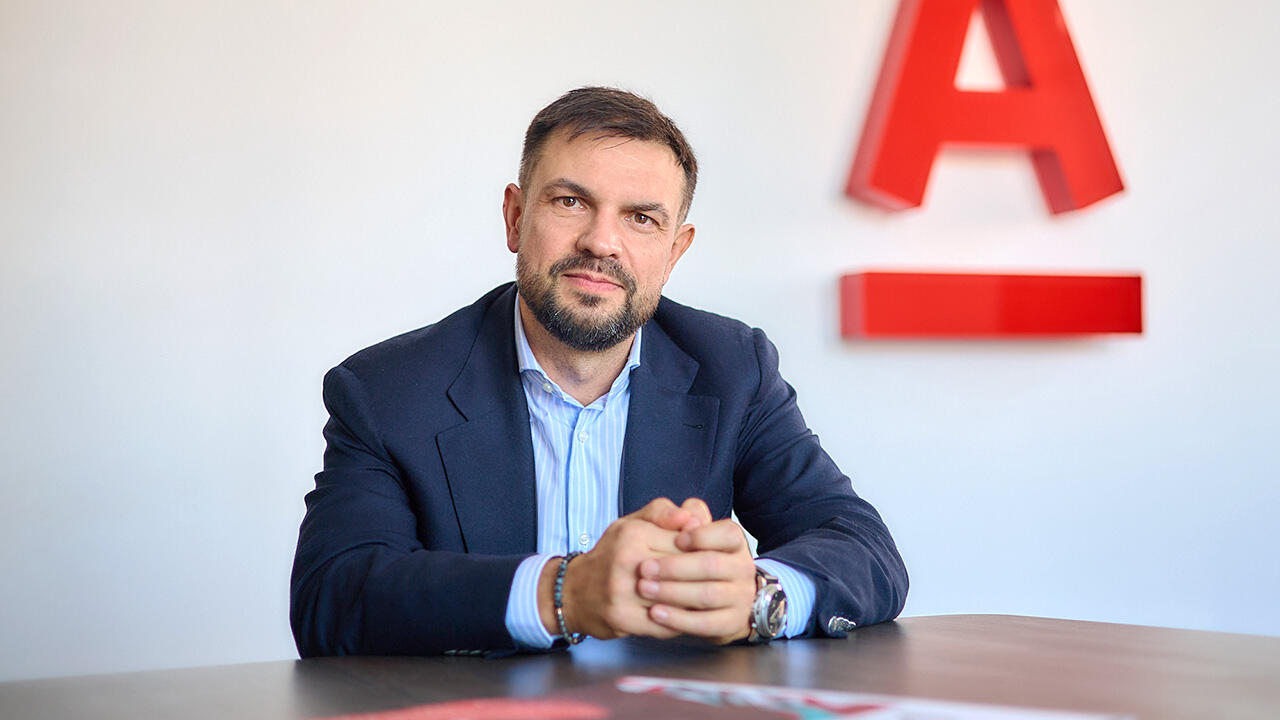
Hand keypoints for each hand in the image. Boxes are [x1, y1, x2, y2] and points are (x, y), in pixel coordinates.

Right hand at [539, 498, 700, 639]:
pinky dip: (680, 622)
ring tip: (709, 600)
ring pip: (677, 599)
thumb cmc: (612, 554)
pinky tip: (688, 617)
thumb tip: (694, 517)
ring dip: (696, 602)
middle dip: (706, 578)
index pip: (686, 541)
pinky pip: (665, 624)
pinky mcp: (623, 619)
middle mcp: (627, 561)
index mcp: (634, 534)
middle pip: (684, 571)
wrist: (573, 591)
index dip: (706, 551)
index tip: (715, 558)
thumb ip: (664, 513)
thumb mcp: (632, 523)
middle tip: (719, 582)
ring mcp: (623, 592)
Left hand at [635, 512, 756, 643]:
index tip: (675, 538)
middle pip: (711, 565)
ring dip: (672, 592)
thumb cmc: (694, 559)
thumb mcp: (688, 533)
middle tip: (643, 568)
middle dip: (675, 567)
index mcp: (734, 542)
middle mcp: (743, 568)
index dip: (700, 536)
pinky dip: (678, 619)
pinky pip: (705, 623)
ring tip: (644, 589)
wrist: (717, 600)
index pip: (726, 534)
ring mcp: (740, 597)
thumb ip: (683, 516)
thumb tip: (684, 514)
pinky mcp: (731, 622)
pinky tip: (655, 613)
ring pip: (707, 595)